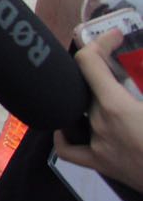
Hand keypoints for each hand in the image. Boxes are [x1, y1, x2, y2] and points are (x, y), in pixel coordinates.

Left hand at [53, 30, 142, 191]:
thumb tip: (140, 69)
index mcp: (115, 107)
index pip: (88, 62)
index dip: (99, 42)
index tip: (114, 36)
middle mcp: (99, 124)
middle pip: (87, 85)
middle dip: (102, 68)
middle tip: (119, 60)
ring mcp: (96, 145)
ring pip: (82, 110)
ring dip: (93, 96)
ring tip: (108, 89)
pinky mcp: (99, 164)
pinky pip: (69, 149)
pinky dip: (65, 133)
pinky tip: (74, 124)